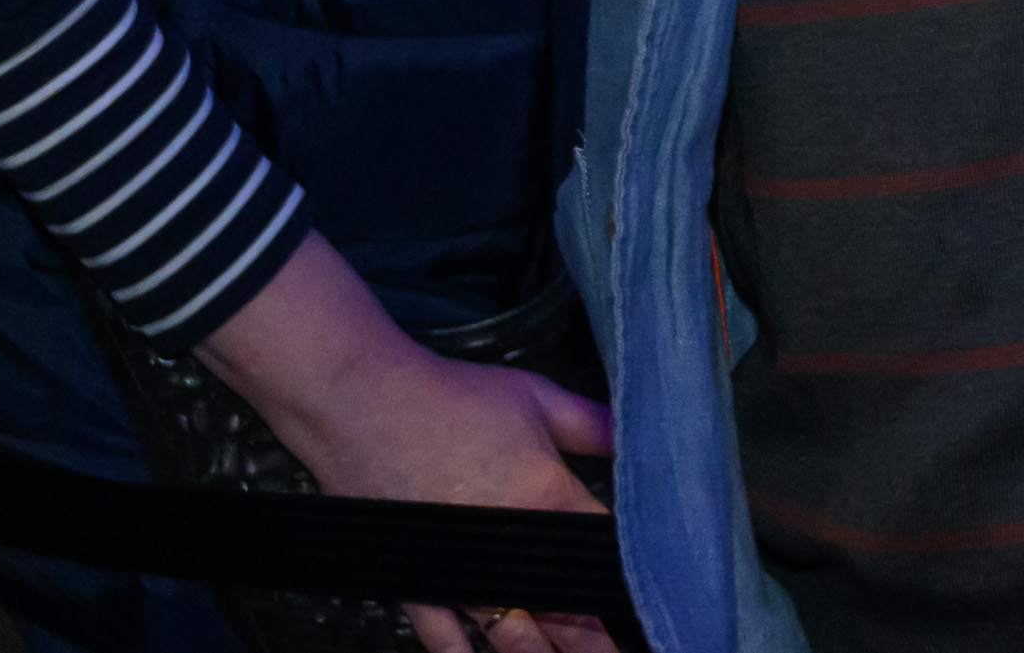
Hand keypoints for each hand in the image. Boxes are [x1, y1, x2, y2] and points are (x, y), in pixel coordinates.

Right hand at [195, 236, 618, 652]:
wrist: (364, 405)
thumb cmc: (449, 398)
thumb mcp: (537, 396)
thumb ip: (592, 423)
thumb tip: (639, 436)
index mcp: (547, 495)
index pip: (606, 549)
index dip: (634, 575)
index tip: (659, 600)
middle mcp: (509, 546)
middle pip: (567, 612)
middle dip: (597, 640)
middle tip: (621, 652)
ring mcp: (462, 571)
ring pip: (515, 638)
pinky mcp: (418, 582)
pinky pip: (445, 639)